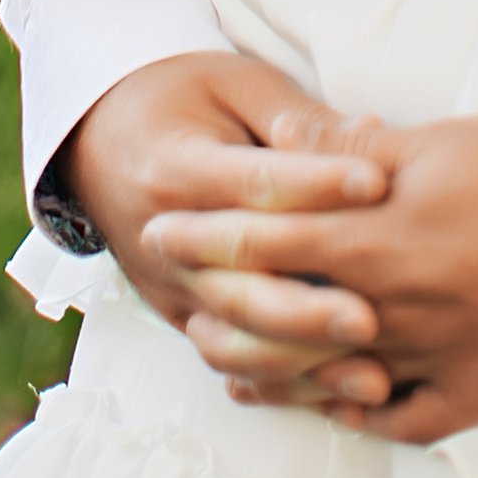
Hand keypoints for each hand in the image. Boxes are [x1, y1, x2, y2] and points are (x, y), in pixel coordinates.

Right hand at [59, 52, 396, 393]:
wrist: (99, 135)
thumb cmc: (181, 98)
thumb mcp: (232, 82)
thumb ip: (294, 115)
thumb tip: (369, 132)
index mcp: (176, 167)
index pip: (251, 183)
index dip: (316, 184)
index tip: (378, 183)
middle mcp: (165, 238)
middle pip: (238, 284)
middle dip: (307, 309)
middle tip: (372, 318)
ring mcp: (169, 286)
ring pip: (233, 339)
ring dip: (302, 363)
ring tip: (373, 376)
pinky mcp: (180, 314)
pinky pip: (228, 359)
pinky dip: (281, 383)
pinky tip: (338, 395)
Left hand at [148, 110, 477, 440]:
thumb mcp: (450, 141)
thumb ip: (364, 151)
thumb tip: (300, 143)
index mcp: (378, 236)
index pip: (266, 239)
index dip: (206, 235)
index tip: (159, 231)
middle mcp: (391, 308)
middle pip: (279, 319)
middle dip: (218, 308)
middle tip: (176, 302)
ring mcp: (431, 360)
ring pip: (326, 380)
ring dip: (269, 373)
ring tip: (226, 367)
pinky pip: (400, 421)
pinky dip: (356, 416)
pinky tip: (331, 408)